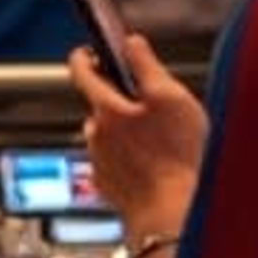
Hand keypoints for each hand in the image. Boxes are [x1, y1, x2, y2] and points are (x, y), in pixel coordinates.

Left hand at [67, 35, 205, 240]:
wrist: (174, 214)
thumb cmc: (176, 157)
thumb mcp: (170, 97)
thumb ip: (146, 64)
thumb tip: (131, 43)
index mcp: (106, 109)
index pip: (81, 71)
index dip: (84, 56)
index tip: (89, 51)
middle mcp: (95, 135)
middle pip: (99, 106)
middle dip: (119, 101)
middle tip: (151, 106)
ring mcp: (100, 163)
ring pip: (108, 136)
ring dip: (125, 133)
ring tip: (159, 142)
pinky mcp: (109, 187)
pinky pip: (114, 163)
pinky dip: (128, 159)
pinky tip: (154, 165)